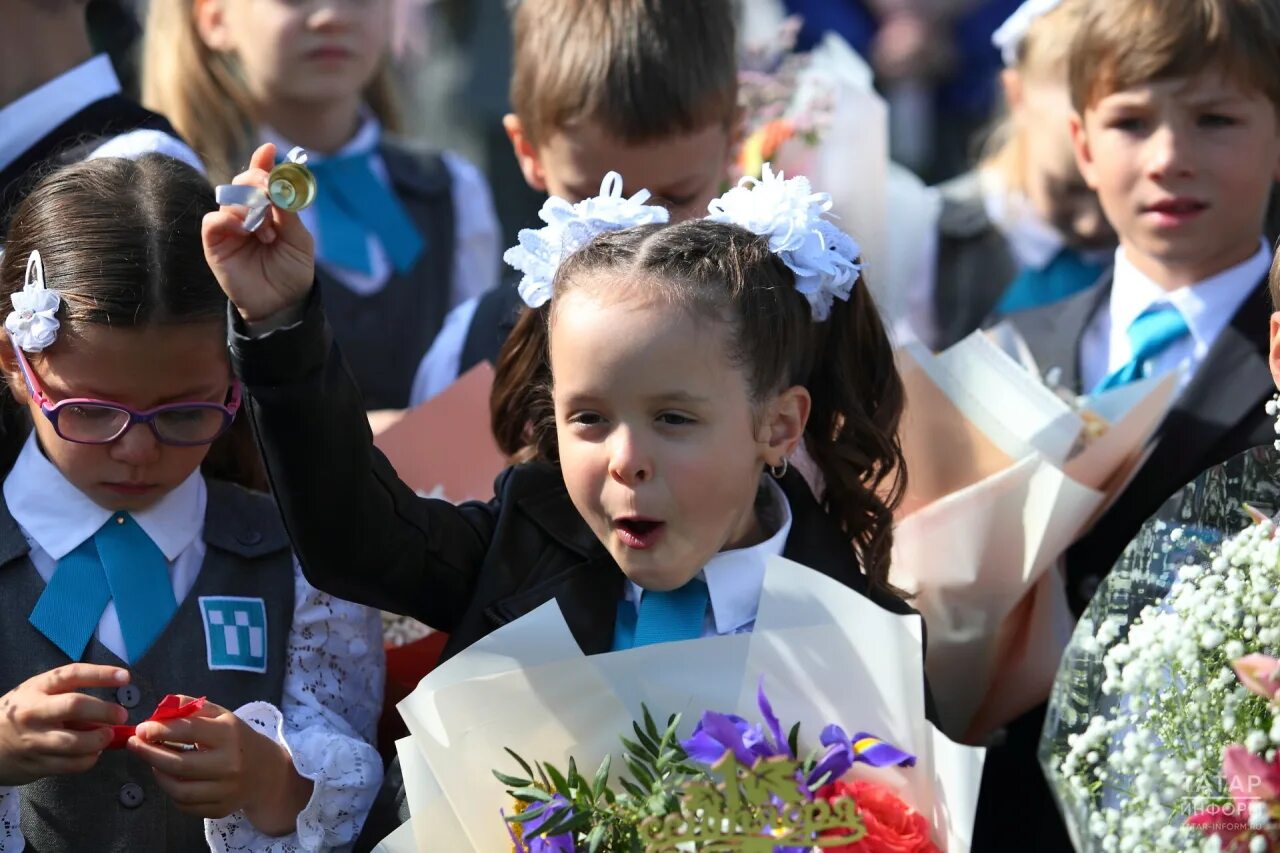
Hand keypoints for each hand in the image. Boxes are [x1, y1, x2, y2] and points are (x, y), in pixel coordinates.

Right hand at [0, 664, 129, 784]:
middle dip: (104, 710)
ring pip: (75, 742)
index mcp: (37, 688)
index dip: (100, 674)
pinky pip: (70, 764)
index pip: (71, 674)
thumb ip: (66, 696)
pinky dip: (89, 759)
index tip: (125, 677)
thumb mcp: (37, 695)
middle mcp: (33, 712)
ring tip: (107, 737)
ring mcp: (33, 740)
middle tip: (121, 715)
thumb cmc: (20, 713)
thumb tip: (107, 712)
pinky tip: (93, 753)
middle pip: (75, 706)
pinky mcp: (35, 764)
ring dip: (99, 740)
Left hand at [128, 697, 313, 835]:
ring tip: (153, 762)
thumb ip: (192, 708)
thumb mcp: (222, 716)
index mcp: (230, 735)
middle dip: (150, 754)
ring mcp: (226, 790)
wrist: (266, 772)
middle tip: (135, 745)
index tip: (142, 728)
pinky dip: (172, 792)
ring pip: (179, 790)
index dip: (160, 729)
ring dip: (159, 775)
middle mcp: (230, 764)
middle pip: (179, 764)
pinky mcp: (220, 809)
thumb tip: (159, 710)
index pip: (189, 730)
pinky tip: (171, 779)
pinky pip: (186, 806)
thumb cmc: (238, 738)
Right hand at [204, 143, 315, 323]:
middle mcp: (247, 213)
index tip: (270, 150)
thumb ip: (288, 211)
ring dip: (250, 208)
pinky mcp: (215, 242)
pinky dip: (229, 219)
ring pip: (230, 197)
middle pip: (243, 181)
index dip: (263, 163)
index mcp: (270, 209)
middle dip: (258, 181)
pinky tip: (246, 231)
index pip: (263, 179)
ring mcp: (230, 226)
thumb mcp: (299, 239)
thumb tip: (280, 183)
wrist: (282, 304)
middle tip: (270, 191)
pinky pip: (213, 220)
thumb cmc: (293, 271)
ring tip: (268, 233)